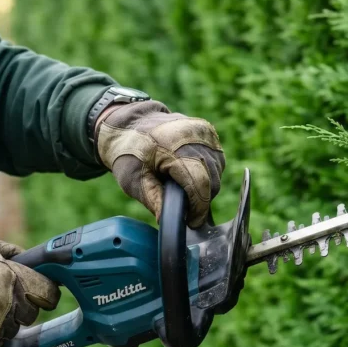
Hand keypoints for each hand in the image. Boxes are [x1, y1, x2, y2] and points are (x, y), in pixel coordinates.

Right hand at [0, 238, 60, 346]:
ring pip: (15, 329)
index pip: (48, 293)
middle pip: (31, 313)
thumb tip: (28, 256)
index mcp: (15, 277)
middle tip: (4, 301)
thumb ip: (11, 251)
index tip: (41, 295)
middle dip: (22, 308)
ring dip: (5, 322)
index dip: (45, 294)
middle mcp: (10, 302)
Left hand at [94, 100, 224, 227]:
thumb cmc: (130, 153)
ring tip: (185, 188)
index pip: (199, 184)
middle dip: (201, 199)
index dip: (198, 208)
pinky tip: (191, 173)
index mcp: (174, 148)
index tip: (192, 222)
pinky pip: (216, 160)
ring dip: (206, 185)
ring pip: (217, 171)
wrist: (131, 124)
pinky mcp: (209, 131)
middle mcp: (195, 136)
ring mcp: (204, 132)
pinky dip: (208, 171)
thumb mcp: (133, 180)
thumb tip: (167, 221)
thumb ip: (152, 200)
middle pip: (212, 180)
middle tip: (185, 207)